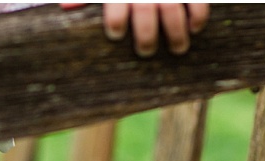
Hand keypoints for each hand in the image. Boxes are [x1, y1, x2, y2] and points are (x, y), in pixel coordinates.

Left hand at [63, 3, 209, 56]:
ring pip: (173, 10)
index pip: (115, 2)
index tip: (115, 34)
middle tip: (146, 51)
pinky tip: (195, 29)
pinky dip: (198, 14)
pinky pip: (198, 1)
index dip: (115, 17)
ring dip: (177, 31)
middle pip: (146, 11)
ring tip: (177, 50)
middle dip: (147, 33)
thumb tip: (66, 7)